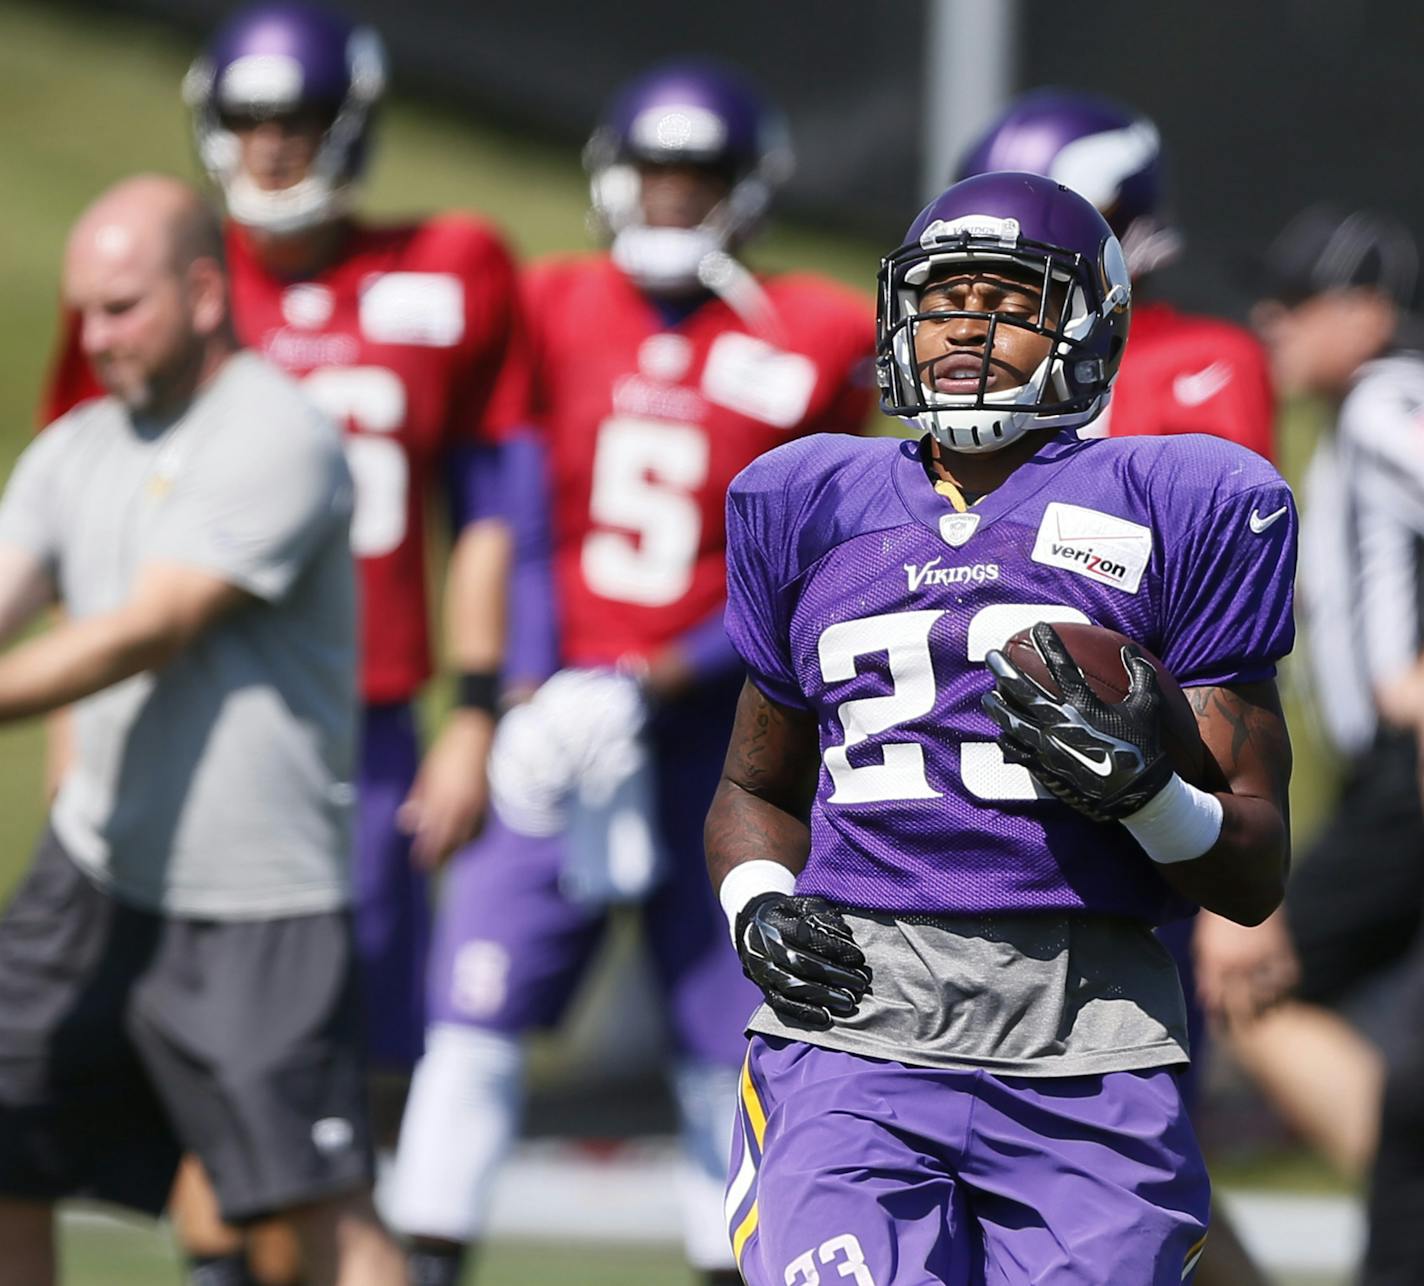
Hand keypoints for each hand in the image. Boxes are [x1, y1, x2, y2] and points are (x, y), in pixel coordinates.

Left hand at [398, 709, 494, 869]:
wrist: (477, 733)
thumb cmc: (447, 751)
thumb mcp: (427, 774)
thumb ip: (418, 800)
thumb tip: (406, 824)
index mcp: (439, 797)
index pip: (431, 834)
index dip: (425, 852)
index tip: (419, 862)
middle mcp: (458, 804)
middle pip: (448, 840)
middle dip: (440, 855)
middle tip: (432, 866)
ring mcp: (476, 803)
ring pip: (466, 837)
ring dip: (456, 849)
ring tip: (448, 855)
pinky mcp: (488, 800)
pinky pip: (480, 827)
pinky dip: (472, 838)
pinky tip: (465, 839)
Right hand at [734, 893, 870, 1029]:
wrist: (753, 926)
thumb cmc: (788, 915)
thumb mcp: (804, 906)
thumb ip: (824, 916)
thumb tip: (845, 935)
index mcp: (773, 922)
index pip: (806, 936)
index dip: (834, 948)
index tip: (859, 958)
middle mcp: (764, 947)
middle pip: (801, 964)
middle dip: (835, 975)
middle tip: (861, 983)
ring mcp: (761, 970)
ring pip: (792, 986)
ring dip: (823, 996)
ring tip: (849, 1001)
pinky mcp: (763, 988)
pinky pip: (781, 1004)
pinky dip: (804, 1012)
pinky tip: (826, 1017)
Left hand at [982, 622, 1173, 820]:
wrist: (1136, 795)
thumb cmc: (1143, 747)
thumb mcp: (1148, 706)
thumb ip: (1141, 674)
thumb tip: (1130, 650)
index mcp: (1083, 705)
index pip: (1061, 666)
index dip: (1049, 643)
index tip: (1039, 627)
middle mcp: (1059, 722)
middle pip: (1022, 690)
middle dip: (1004, 670)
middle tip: (991, 656)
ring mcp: (1048, 746)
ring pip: (1012, 721)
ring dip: (997, 706)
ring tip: (986, 696)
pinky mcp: (1044, 768)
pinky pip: (1017, 751)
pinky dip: (1007, 741)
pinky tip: (1000, 733)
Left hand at [1193, 907, 1299, 1027]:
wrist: (1240, 891)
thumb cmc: (1218, 923)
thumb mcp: (1203, 947)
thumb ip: (1205, 976)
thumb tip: (1207, 1004)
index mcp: (1215, 963)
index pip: (1219, 1004)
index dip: (1222, 1021)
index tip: (1225, 1031)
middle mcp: (1238, 964)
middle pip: (1244, 1006)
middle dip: (1245, 1024)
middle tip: (1248, 1032)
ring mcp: (1261, 958)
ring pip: (1269, 998)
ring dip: (1268, 1011)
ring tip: (1266, 1017)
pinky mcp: (1281, 951)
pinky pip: (1287, 981)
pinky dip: (1286, 992)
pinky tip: (1282, 998)